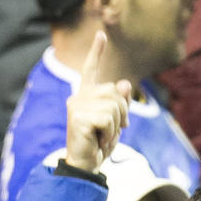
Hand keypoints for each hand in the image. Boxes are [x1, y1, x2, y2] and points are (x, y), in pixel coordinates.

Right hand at [63, 31, 130, 171]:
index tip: (101, 34)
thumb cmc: (99, 143)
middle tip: (110, 131)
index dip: (96, 52)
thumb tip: (123, 83)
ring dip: (116, 126)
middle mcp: (79, 97)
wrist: (85, 165)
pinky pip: (108, 120)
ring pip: (114, 106)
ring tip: (103, 137)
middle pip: (114, 92)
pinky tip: (99, 141)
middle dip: (122, 113)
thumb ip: (120, 102)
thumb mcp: (115, 122)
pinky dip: (110, 134)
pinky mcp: (78, 117)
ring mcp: (77, 106)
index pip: (91, 70)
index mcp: (86, 96)